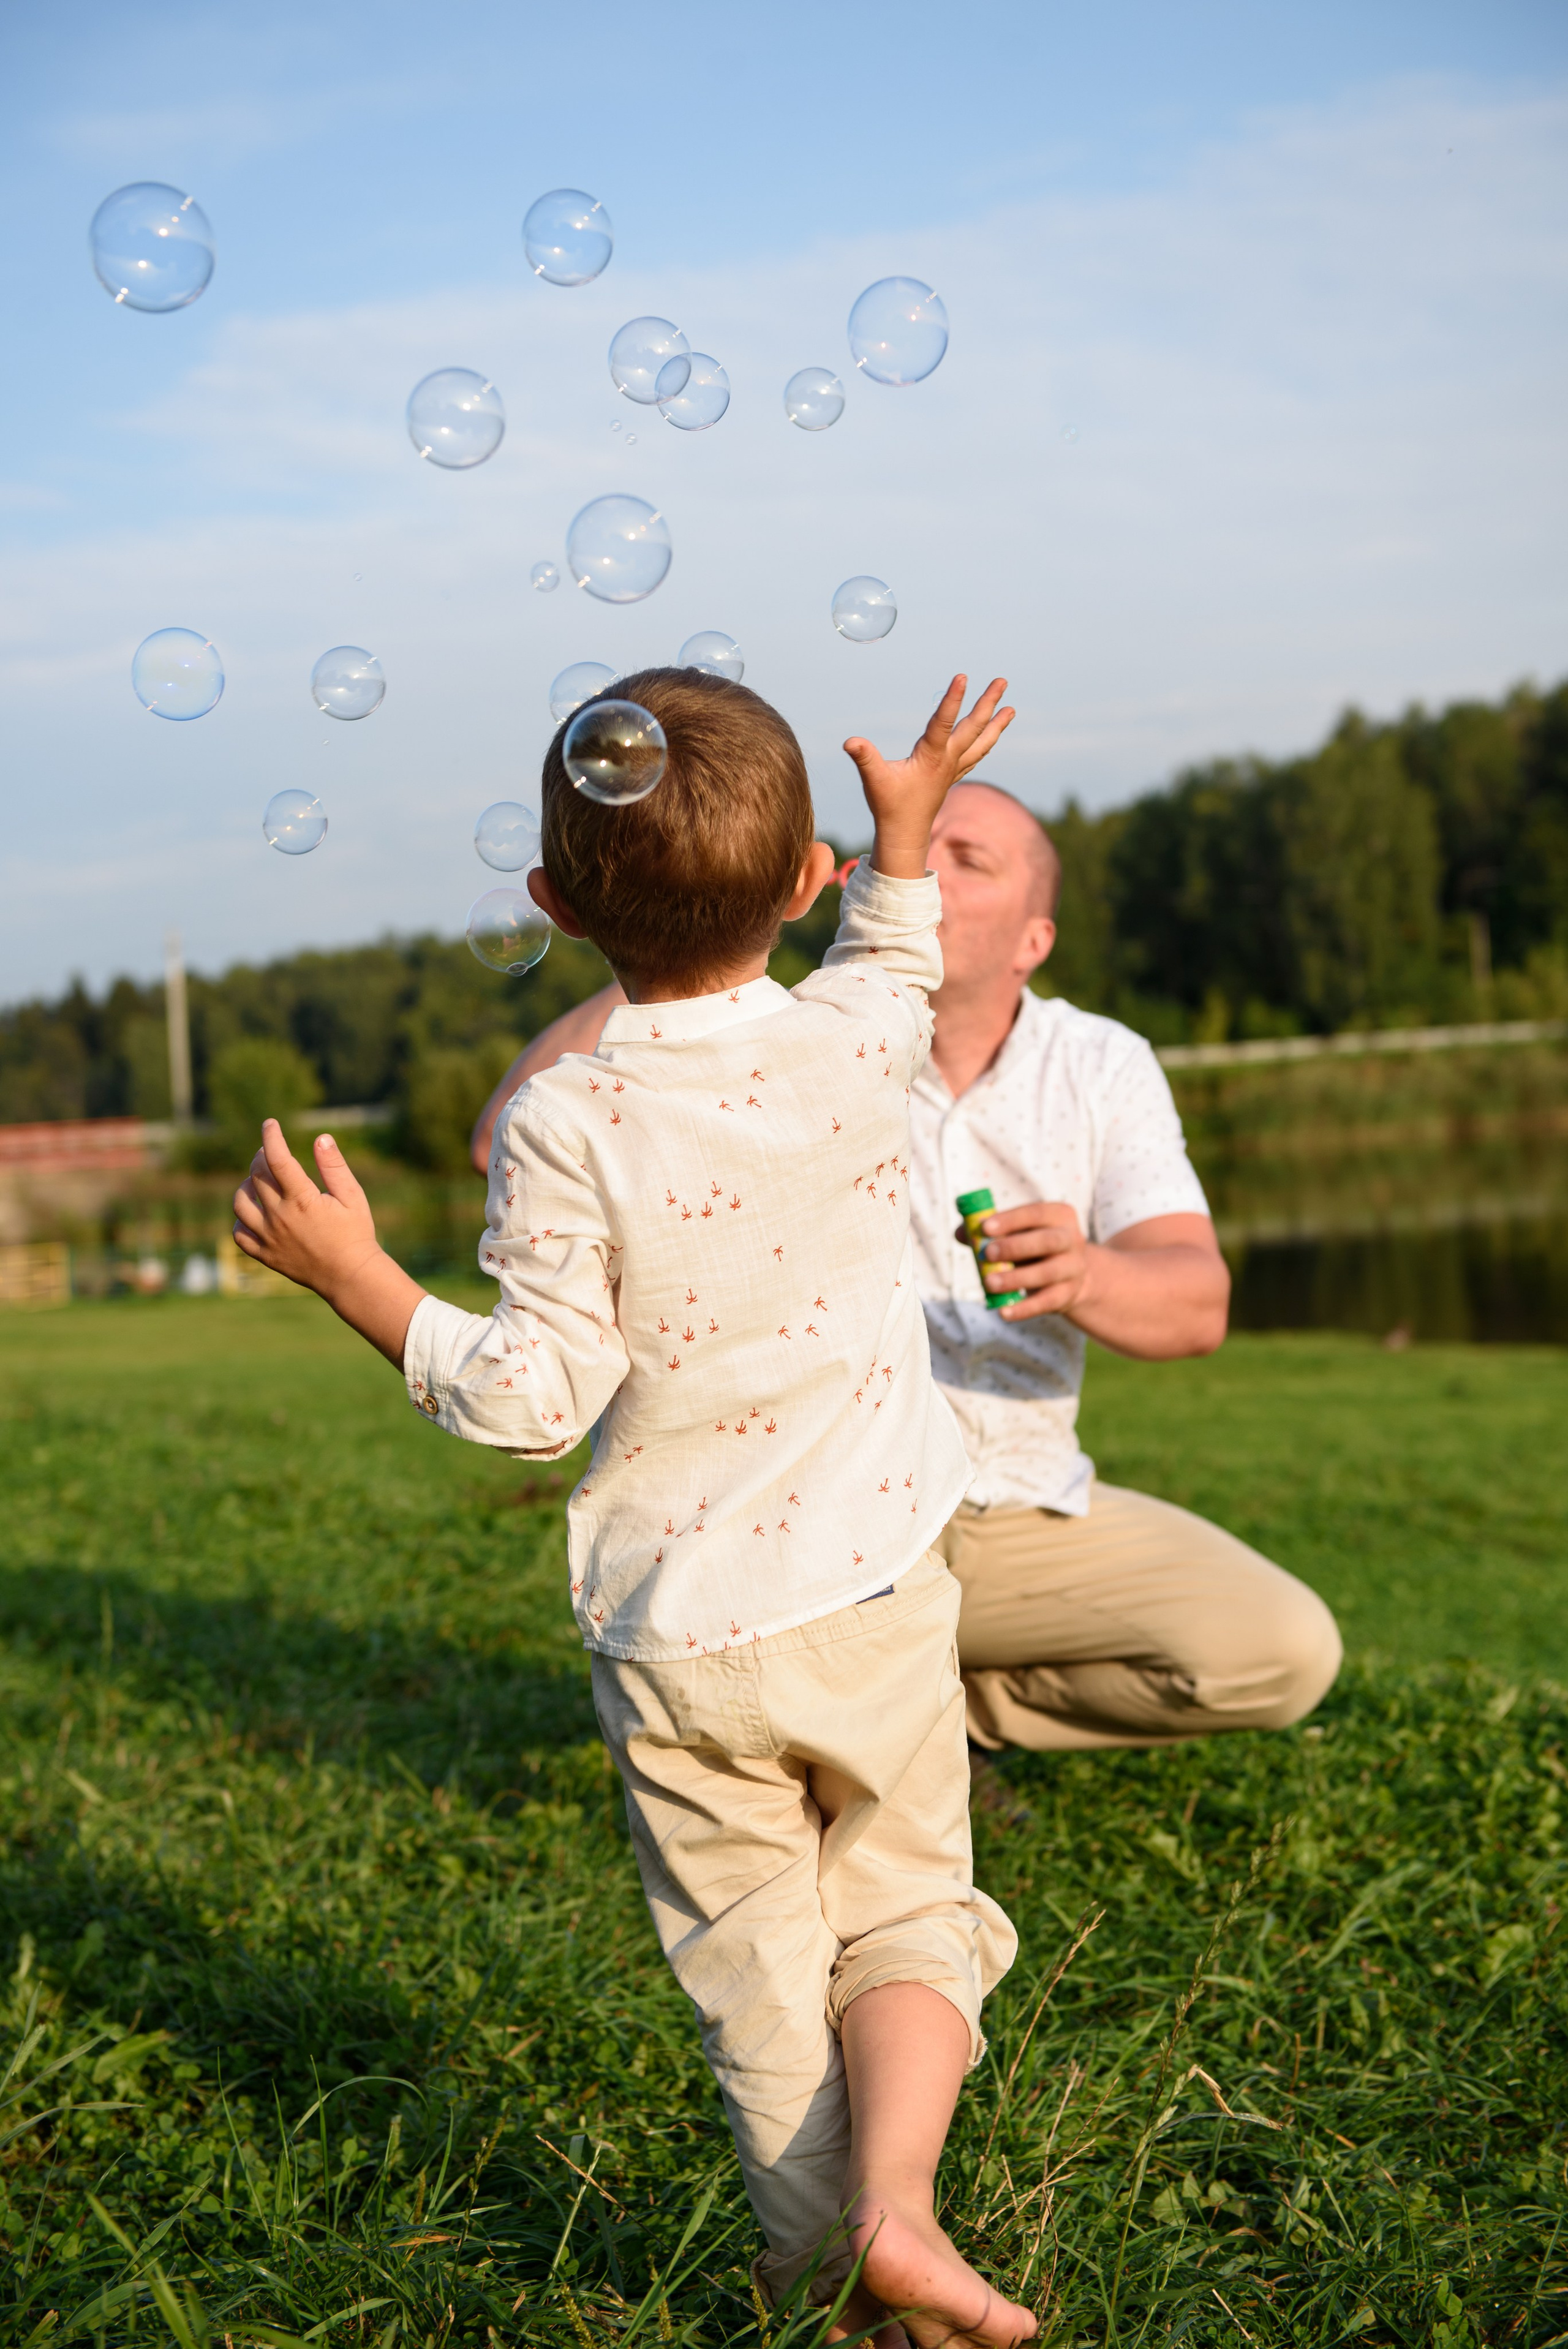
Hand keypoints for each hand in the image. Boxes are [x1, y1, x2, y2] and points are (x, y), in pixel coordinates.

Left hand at [234, 1121, 424, 1364]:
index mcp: (302, 1199)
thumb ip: (334, 1166)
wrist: (350, 1276)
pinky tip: (255, 1212)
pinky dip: (241, 1218)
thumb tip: (321, 1138)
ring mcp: (268, 1237)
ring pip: (240, 1202)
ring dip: (246, 1185)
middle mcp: (280, 1216)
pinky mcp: (265, 1254)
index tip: (270, 1124)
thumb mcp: (352, 1196)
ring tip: (259, 1181)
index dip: (271, 1136)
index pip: (277, 1158)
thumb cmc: (356, 1234)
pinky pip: (239, 1232)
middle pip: (256, 1175)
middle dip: (261, 1156)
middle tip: (271, 1152)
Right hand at [843, 676, 1014, 878]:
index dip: (952, 699)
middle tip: (1002, 680)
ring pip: (981, 742)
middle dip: (988, 703)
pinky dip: (986, 742)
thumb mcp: (873, 780)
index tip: (963, 676)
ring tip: (1011, 708)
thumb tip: (850, 741)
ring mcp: (953, 769)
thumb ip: (863, 758)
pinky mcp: (952, 776)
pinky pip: (975, 755)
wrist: (905, 835)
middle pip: (973, 727)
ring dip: (996, 724)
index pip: (943, 722)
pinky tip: (992, 734)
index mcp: (931, 757)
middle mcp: (947, 761)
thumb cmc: (889, 806)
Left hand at [955, 1199, 1093, 1322]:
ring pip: (1047, 1273)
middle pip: (1048, 1241)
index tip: (984, 1227)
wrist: (1071, 1276)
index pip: (1036, 1213)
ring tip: (989, 1283)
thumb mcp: (1019, 1233)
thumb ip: (991, 1232)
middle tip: (987, 1253)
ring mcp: (1073, 1268)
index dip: (1011, 1219)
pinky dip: (1024, 1309)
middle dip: (1015, 1246)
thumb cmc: (1035, 1247)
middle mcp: (1072, 1239)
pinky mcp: (1068, 1294)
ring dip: (1016, 1279)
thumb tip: (962, 1232)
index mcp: (1059, 1215)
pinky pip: (1046, 1302)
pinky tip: (1003, 1312)